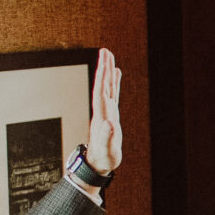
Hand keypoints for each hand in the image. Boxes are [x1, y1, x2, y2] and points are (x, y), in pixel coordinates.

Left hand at [86, 47, 123, 173]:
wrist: (98, 164)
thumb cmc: (103, 158)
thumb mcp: (106, 150)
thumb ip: (106, 137)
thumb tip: (109, 123)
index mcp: (102, 115)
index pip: (102, 90)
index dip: (103, 75)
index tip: (105, 61)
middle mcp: (103, 110)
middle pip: (103, 85)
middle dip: (104, 68)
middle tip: (105, 51)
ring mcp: (107, 111)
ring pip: (108, 87)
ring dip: (108, 72)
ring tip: (109, 57)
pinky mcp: (111, 114)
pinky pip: (113, 94)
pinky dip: (115, 83)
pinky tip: (116, 74)